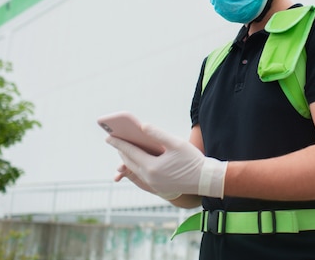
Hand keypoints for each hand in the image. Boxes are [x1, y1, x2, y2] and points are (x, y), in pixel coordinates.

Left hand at [106, 124, 226, 198]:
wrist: (205, 180)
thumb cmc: (192, 160)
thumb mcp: (176, 143)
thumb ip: (158, 134)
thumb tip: (142, 126)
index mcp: (152, 167)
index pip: (130, 152)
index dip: (118, 143)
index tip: (108, 136)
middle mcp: (149, 178)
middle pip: (129, 162)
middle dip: (121, 151)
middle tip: (114, 140)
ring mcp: (153, 185)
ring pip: (135, 170)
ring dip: (128, 159)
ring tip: (125, 149)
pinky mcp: (158, 188)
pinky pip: (142, 175)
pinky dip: (137, 166)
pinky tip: (139, 160)